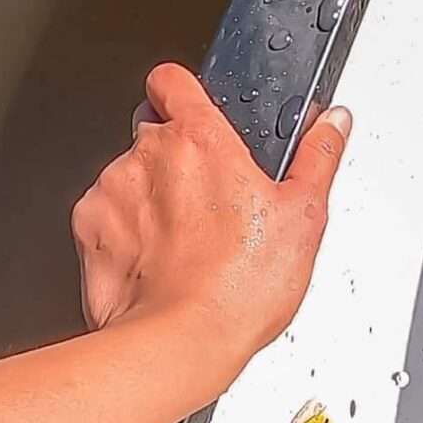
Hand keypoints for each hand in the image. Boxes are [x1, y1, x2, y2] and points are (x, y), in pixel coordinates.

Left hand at [71, 62, 350, 385]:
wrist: (182, 341)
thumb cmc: (241, 287)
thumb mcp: (304, 217)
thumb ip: (318, 158)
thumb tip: (333, 123)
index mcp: (200, 140)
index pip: (174, 80)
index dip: (189, 95)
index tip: (204, 119)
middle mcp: (147, 156)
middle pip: (158, 137)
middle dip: (183, 165)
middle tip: (216, 208)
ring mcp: (112, 192)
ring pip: (133, 180)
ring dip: (156, 202)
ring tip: (192, 246)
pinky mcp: (89, 230)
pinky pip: (109, 218)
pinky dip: (130, 235)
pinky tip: (163, 263)